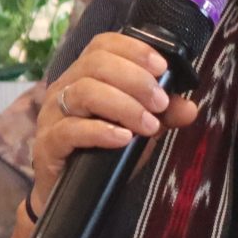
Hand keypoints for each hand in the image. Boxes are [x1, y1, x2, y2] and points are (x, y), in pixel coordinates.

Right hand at [29, 33, 200, 217]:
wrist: (75, 193)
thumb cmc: (104, 152)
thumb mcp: (140, 130)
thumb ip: (163, 116)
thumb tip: (189, 108)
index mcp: (84, 75)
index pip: (103, 45)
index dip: (133, 49)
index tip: (162, 67)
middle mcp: (65, 87)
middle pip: (95, 64)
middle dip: (135, 80)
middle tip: (160, 103)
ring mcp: (53, 114)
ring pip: (84, 93)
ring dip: (123, 106)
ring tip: (149, 125)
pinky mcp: (48, 142)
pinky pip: (71, 130)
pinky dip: (101, 131)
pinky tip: (123, 138)